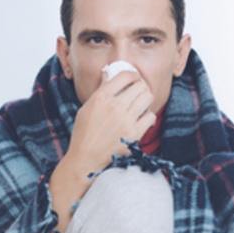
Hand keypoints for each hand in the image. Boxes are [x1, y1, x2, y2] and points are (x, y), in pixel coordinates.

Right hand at [48, 69, 154, 232]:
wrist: (85, 159)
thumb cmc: (83, 134)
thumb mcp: (86, 108)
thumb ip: (100, 91)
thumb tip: (108, 73)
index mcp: (101, 98)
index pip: (125, 75)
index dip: (132, 75)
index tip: (133, 79)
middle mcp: (114, 107)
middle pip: (140, 85)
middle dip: (140, 86)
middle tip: (138, 91)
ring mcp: (126, 120)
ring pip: (147, 98)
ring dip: (146, 99)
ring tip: (140, 104)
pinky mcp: (134, 134)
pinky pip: (150, 117)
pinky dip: (147, 116)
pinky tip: (140, 119)